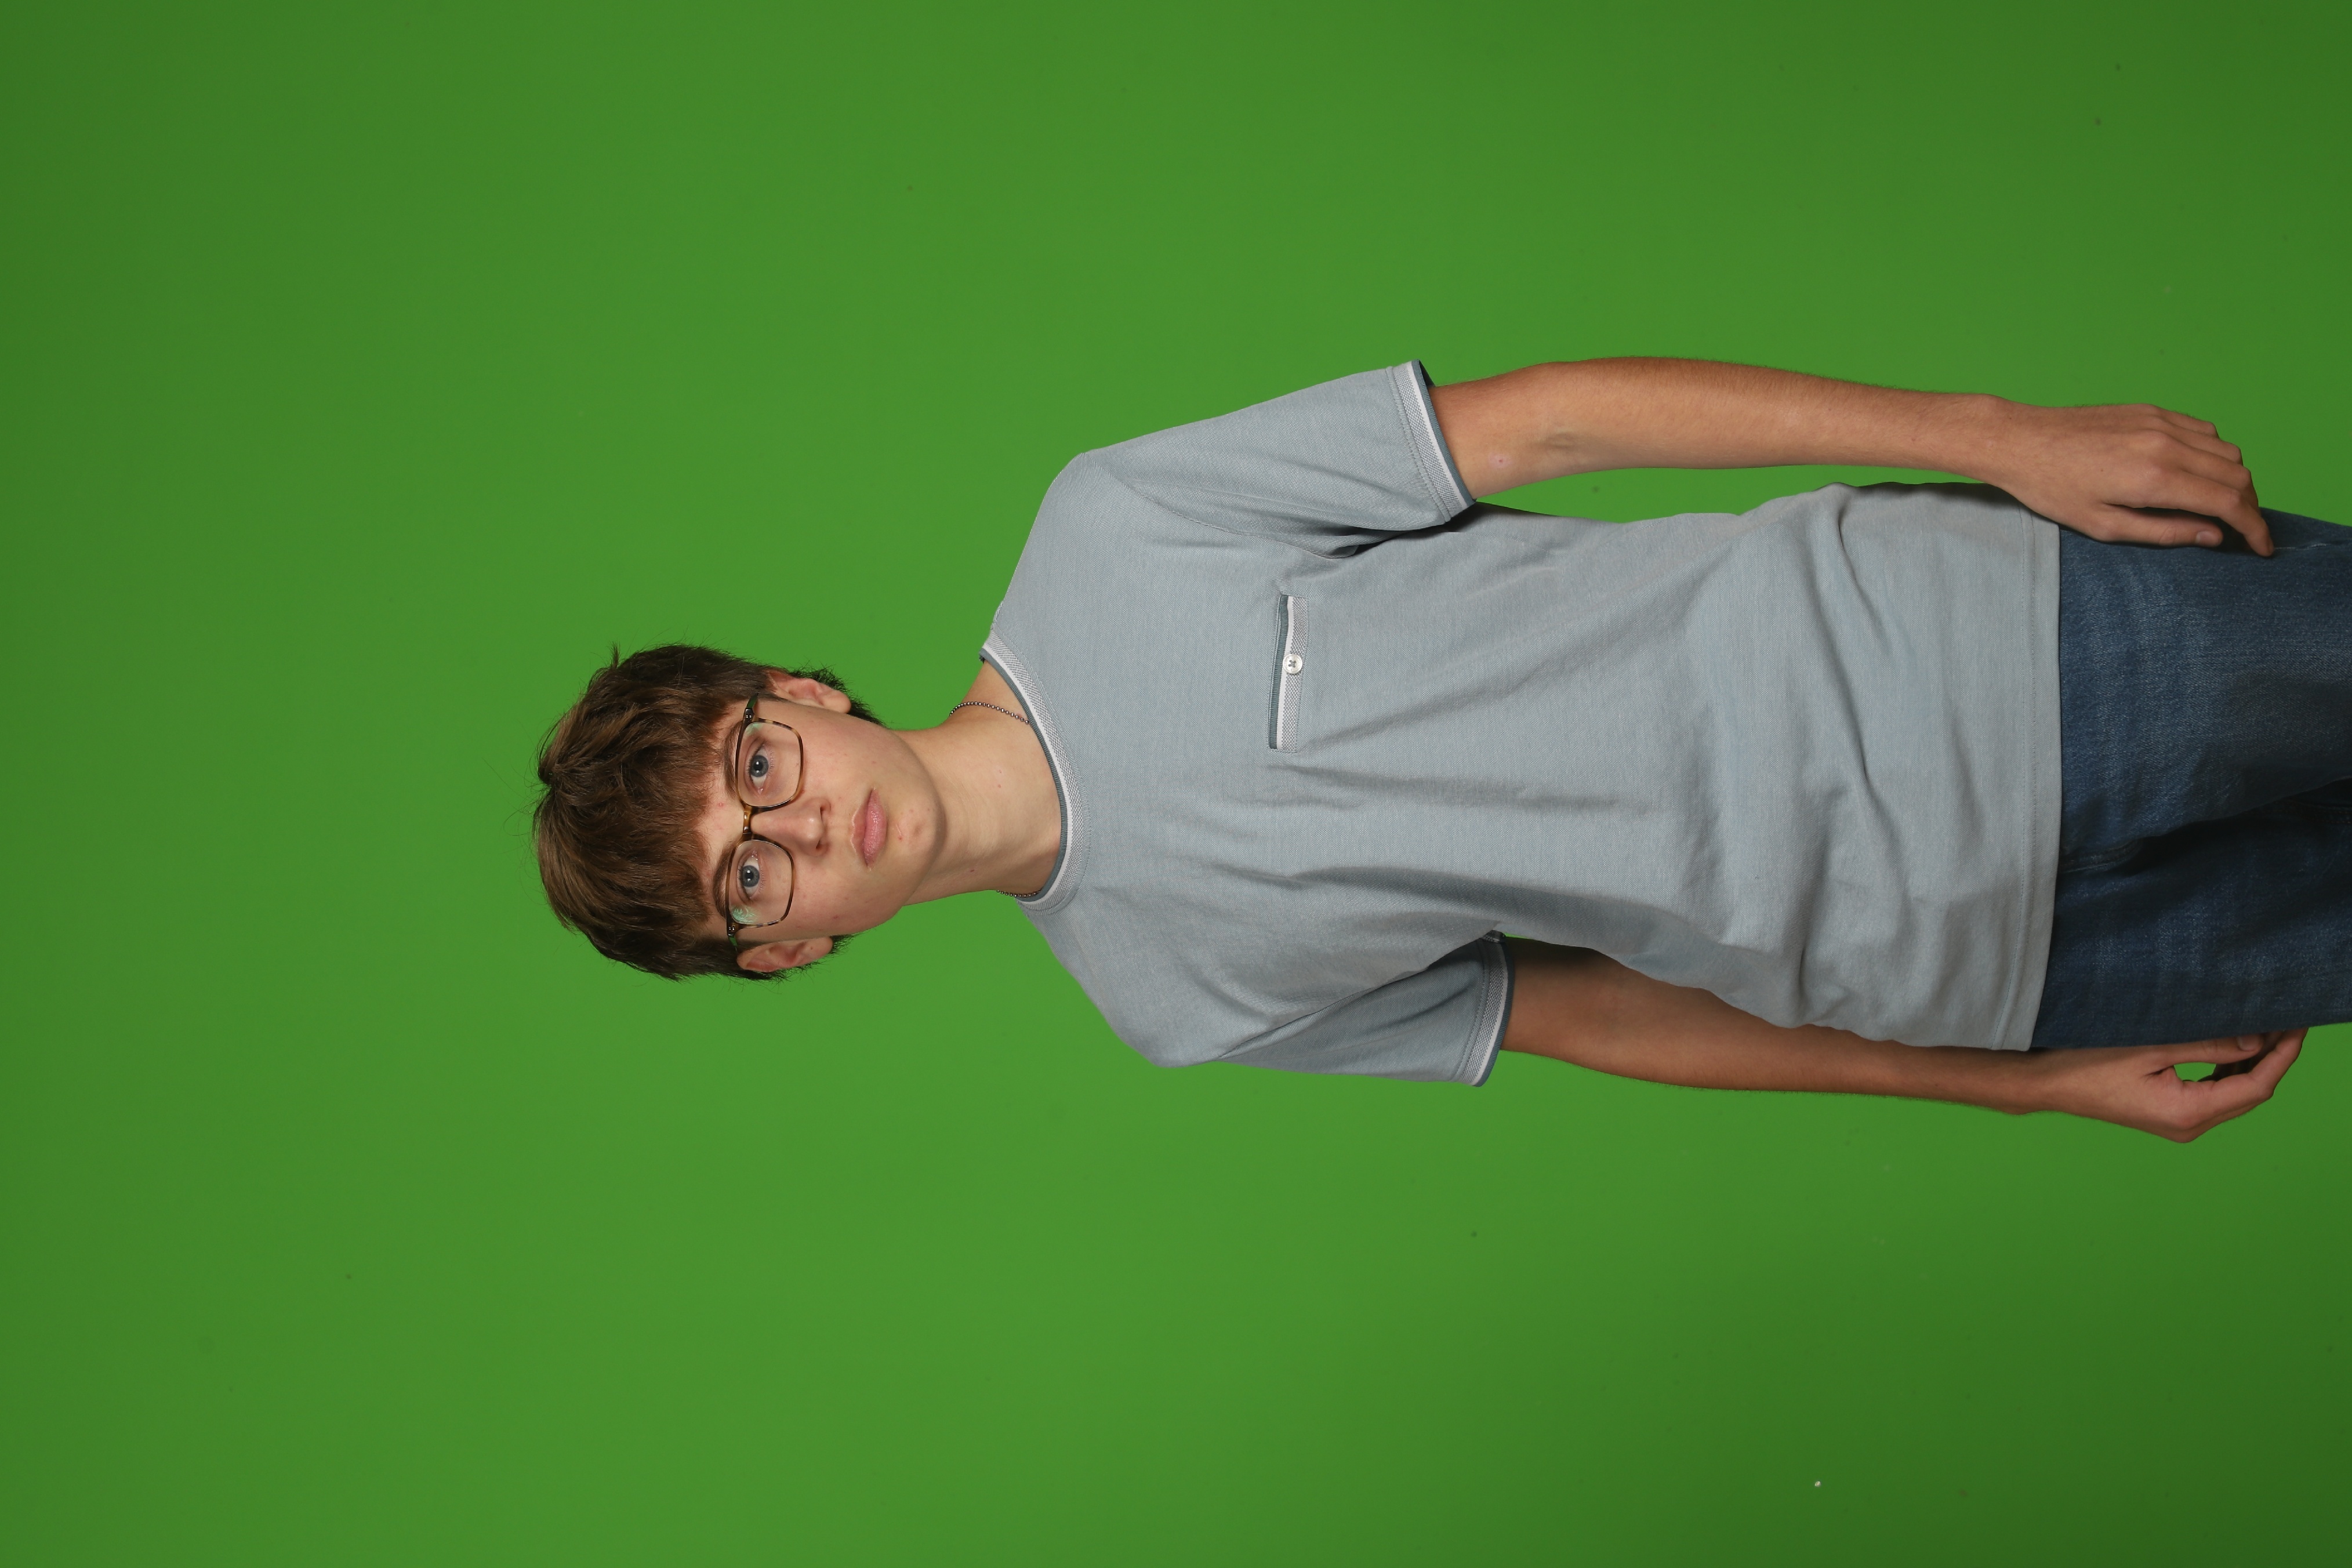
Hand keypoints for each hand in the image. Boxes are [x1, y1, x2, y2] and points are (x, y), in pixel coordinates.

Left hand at [1977, 400, 2271, 554]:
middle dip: (2249, 506)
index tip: (2262, 547)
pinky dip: (2213, 452)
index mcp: (2155, 479)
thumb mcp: (2103, 525)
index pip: (2229, 503)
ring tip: (2220, 503)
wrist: (2021, 441)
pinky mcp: (2152, 410)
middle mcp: (2167, 445)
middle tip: (2243, 530)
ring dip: (2234, 478)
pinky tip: (2196, 471)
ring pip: (2226, 450)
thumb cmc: (2052, 488)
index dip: (2255, 528)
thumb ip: (2164, 532)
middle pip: (2238, 475)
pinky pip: (2203, 430)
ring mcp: (2161, 423)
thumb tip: (2212, 535)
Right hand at [2029, 1030, 2304, 1140]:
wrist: (2050, 1085)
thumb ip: (2205, 1045)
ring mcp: (2181, 1124)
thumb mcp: (2149, 1048)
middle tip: (2287, 1022)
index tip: (2295, 1028)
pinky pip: (2216, 1095)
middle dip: (2273, 1058)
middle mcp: (2189, 1126)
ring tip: (2266, 1029)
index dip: (2281, 1057)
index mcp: (2186, 1113)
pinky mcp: (2172, 1116)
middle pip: (2250, 1093)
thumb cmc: (2088, 1065)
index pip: (2254, 1086)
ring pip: (2235, 1095)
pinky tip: (2235, 1047)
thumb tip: (2254, 1041)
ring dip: (2254, 1064)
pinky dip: (2231, 1071)